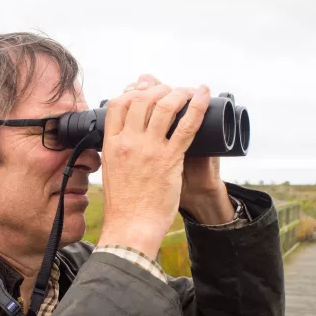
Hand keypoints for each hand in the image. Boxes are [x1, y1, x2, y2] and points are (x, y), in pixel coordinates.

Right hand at [97, 78, 210, 258]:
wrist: (131, 226)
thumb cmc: (123, 205)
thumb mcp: (111, 171)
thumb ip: (116, 152)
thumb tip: (122, 139)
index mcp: (111, 144)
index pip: (117, 104)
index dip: (132, 91)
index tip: (142, 90)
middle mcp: (128, 142)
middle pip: (141, 99)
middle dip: (157, 88)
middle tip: (168, 90)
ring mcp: (149, 149)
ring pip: (164, 106)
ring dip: (177, 92)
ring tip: (185, 91)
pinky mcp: (170, 158)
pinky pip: (187, 125)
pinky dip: (198, 105)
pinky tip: (204, 94)